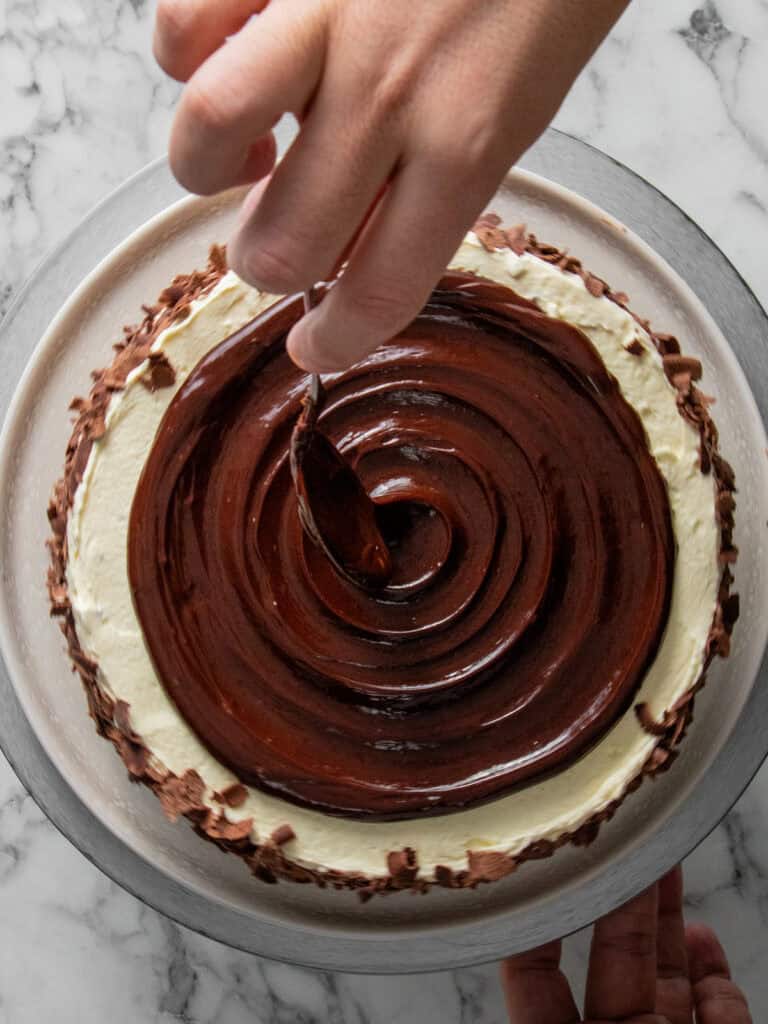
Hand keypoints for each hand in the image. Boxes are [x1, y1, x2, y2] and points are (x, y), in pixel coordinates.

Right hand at [154, 0, 626, 371]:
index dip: (336, 340)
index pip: (381, 287)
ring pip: (205, 139)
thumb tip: (361, 245)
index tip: (315, 351)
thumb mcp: (521, 103)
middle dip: (263, 266)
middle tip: (270, 249)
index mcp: (469, 141)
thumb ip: (438, 180)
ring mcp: (325, 15)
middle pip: (282, 241)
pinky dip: (187, 55)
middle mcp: (390, 92)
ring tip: (236, 159)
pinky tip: (226, 52)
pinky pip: (181, 28)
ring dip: (207, 172)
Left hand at [501, 867, 751, 1021]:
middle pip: (614, 959)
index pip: (534, 975)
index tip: (543, 863)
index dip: (539, 918)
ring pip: (667, 978)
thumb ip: (547, 991)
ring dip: (669, 920)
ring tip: (664, 867)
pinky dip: (715, 979)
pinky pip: (719, 1016)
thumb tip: (528, 929)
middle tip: (628, 841)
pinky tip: (703, 938)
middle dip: (623, 897)